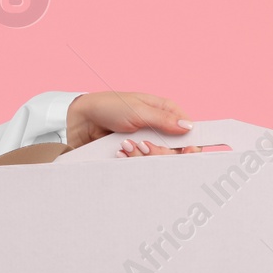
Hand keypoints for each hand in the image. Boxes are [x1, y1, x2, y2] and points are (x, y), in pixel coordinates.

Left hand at [66, 91, 201, 155]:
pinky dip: (130, 162)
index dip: (190, 144)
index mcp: (165, 112)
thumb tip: (188, 127)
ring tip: (125, 147)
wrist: (81, 118)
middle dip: (159, 153)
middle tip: (143, 147)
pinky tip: (119, 153)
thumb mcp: (137, 110)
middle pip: (174, 151)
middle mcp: (159, 129)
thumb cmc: (109, 106)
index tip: (186, 152)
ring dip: (142, 158)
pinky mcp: (133, 154)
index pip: (189, 131)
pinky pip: (140, 166)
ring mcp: (146, 142)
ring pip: (157, 161)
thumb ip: (163, 120)